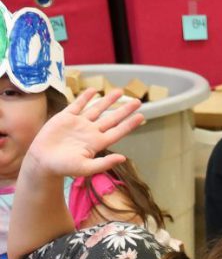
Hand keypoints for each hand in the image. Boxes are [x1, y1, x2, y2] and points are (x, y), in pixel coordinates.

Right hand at [25, 89, 143, 179]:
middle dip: (124, 110)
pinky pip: (77, 105)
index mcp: (98, 142)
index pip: (118, 131)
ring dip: (108, 100)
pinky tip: (94, 91)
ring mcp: (79, 123)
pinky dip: (85, 97)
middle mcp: (91, 131)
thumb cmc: (63, 167)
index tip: (141, 116)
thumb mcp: (85, 168)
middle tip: (137, 101)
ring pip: (96, 109)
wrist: (42, 161)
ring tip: (119, 91)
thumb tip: (123, 158)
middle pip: (111, 118)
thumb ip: (104, 163)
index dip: (129, 124)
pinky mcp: (65, 117)